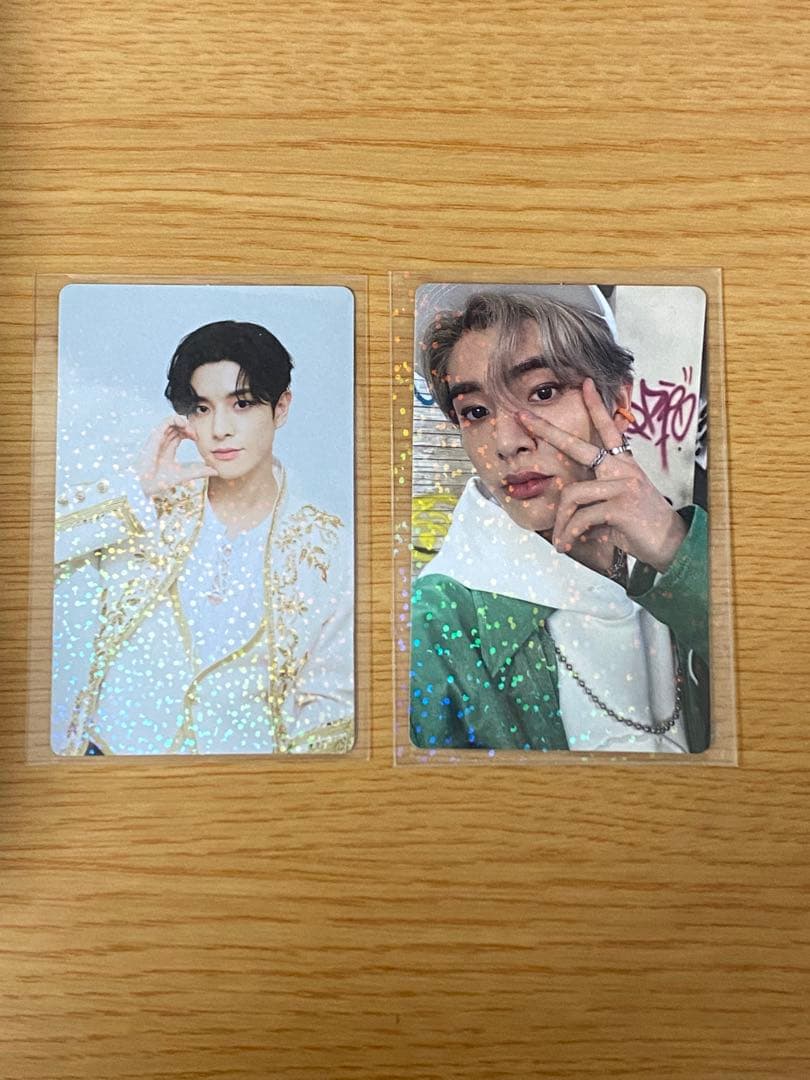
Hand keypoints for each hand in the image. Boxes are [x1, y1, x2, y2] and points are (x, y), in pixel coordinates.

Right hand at [137, 415, 217, 499]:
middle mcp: (163, 442)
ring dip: (183, 421)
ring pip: (172, 421)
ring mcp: (158, 438)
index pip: (179, 434)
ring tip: (190, 429)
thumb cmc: (159, 481)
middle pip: (176, 426)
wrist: (144, 484)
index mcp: (168, 449)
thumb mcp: (185, 474)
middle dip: (188, 427)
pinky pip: (166, 421)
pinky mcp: (155, 436)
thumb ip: (199, 472)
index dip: (190, 432)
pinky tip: (184, 425)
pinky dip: (176, 419)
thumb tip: (216, 471)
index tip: (197, 439)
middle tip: (196, 435)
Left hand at [516, 379, 686, 573]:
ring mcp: (623, 485)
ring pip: (572, 495)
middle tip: (522, 415)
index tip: (585, 383)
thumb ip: (597, 496)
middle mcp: (623, 470)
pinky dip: (570, 534)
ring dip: (562, 523)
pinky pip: (581, 517)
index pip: (608, 429)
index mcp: (623, 465)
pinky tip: (568, 545)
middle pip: (578, 445)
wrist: (671, 545)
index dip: (596, 407)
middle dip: (546, 430)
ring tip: (562, 541)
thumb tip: (568, 504)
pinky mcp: (621, 506)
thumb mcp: (619, 504)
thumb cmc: (640, 525)